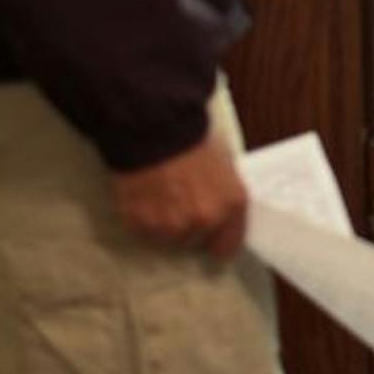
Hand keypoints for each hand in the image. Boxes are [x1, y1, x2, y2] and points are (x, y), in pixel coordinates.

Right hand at [111, 122, 248, 258]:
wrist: (154, 126)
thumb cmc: (191, 137)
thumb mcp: (224, 163)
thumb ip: (224, 194)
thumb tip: (220, 210)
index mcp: (231, 206)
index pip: (227, 246)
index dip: (217, 238)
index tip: (210, 234)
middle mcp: (204, 221)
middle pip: (195, 241)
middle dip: (189, 226)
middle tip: (179, 201)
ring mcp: (171, 227)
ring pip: (168, 239)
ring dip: (164, 224)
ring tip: (160, 196)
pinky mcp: (142, 225)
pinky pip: (144, 231)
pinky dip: (143, 218)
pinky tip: (145, 196)